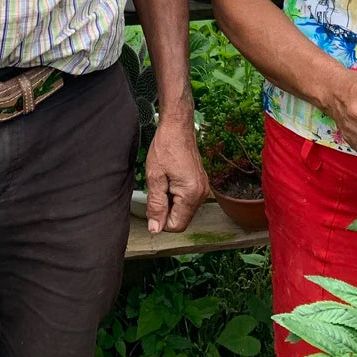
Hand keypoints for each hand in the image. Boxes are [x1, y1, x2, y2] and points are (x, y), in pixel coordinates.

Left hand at [144, 114, 208, 234]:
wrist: (177, 126)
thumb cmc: (166, 146)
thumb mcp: (155, 177)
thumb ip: (156, 205)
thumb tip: (155, 229)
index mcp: (191, 194)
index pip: (176, 225)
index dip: (160, 219)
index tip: (154, 201)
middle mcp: (202, 194)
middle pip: (181, 219)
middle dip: (166, 210)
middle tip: (158, 187)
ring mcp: (203, 188)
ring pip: (183, 210)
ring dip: (170, 201)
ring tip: (164, 181)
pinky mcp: (200, 183)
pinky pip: (187, 200)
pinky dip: (176, 195)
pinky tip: (170, 179)